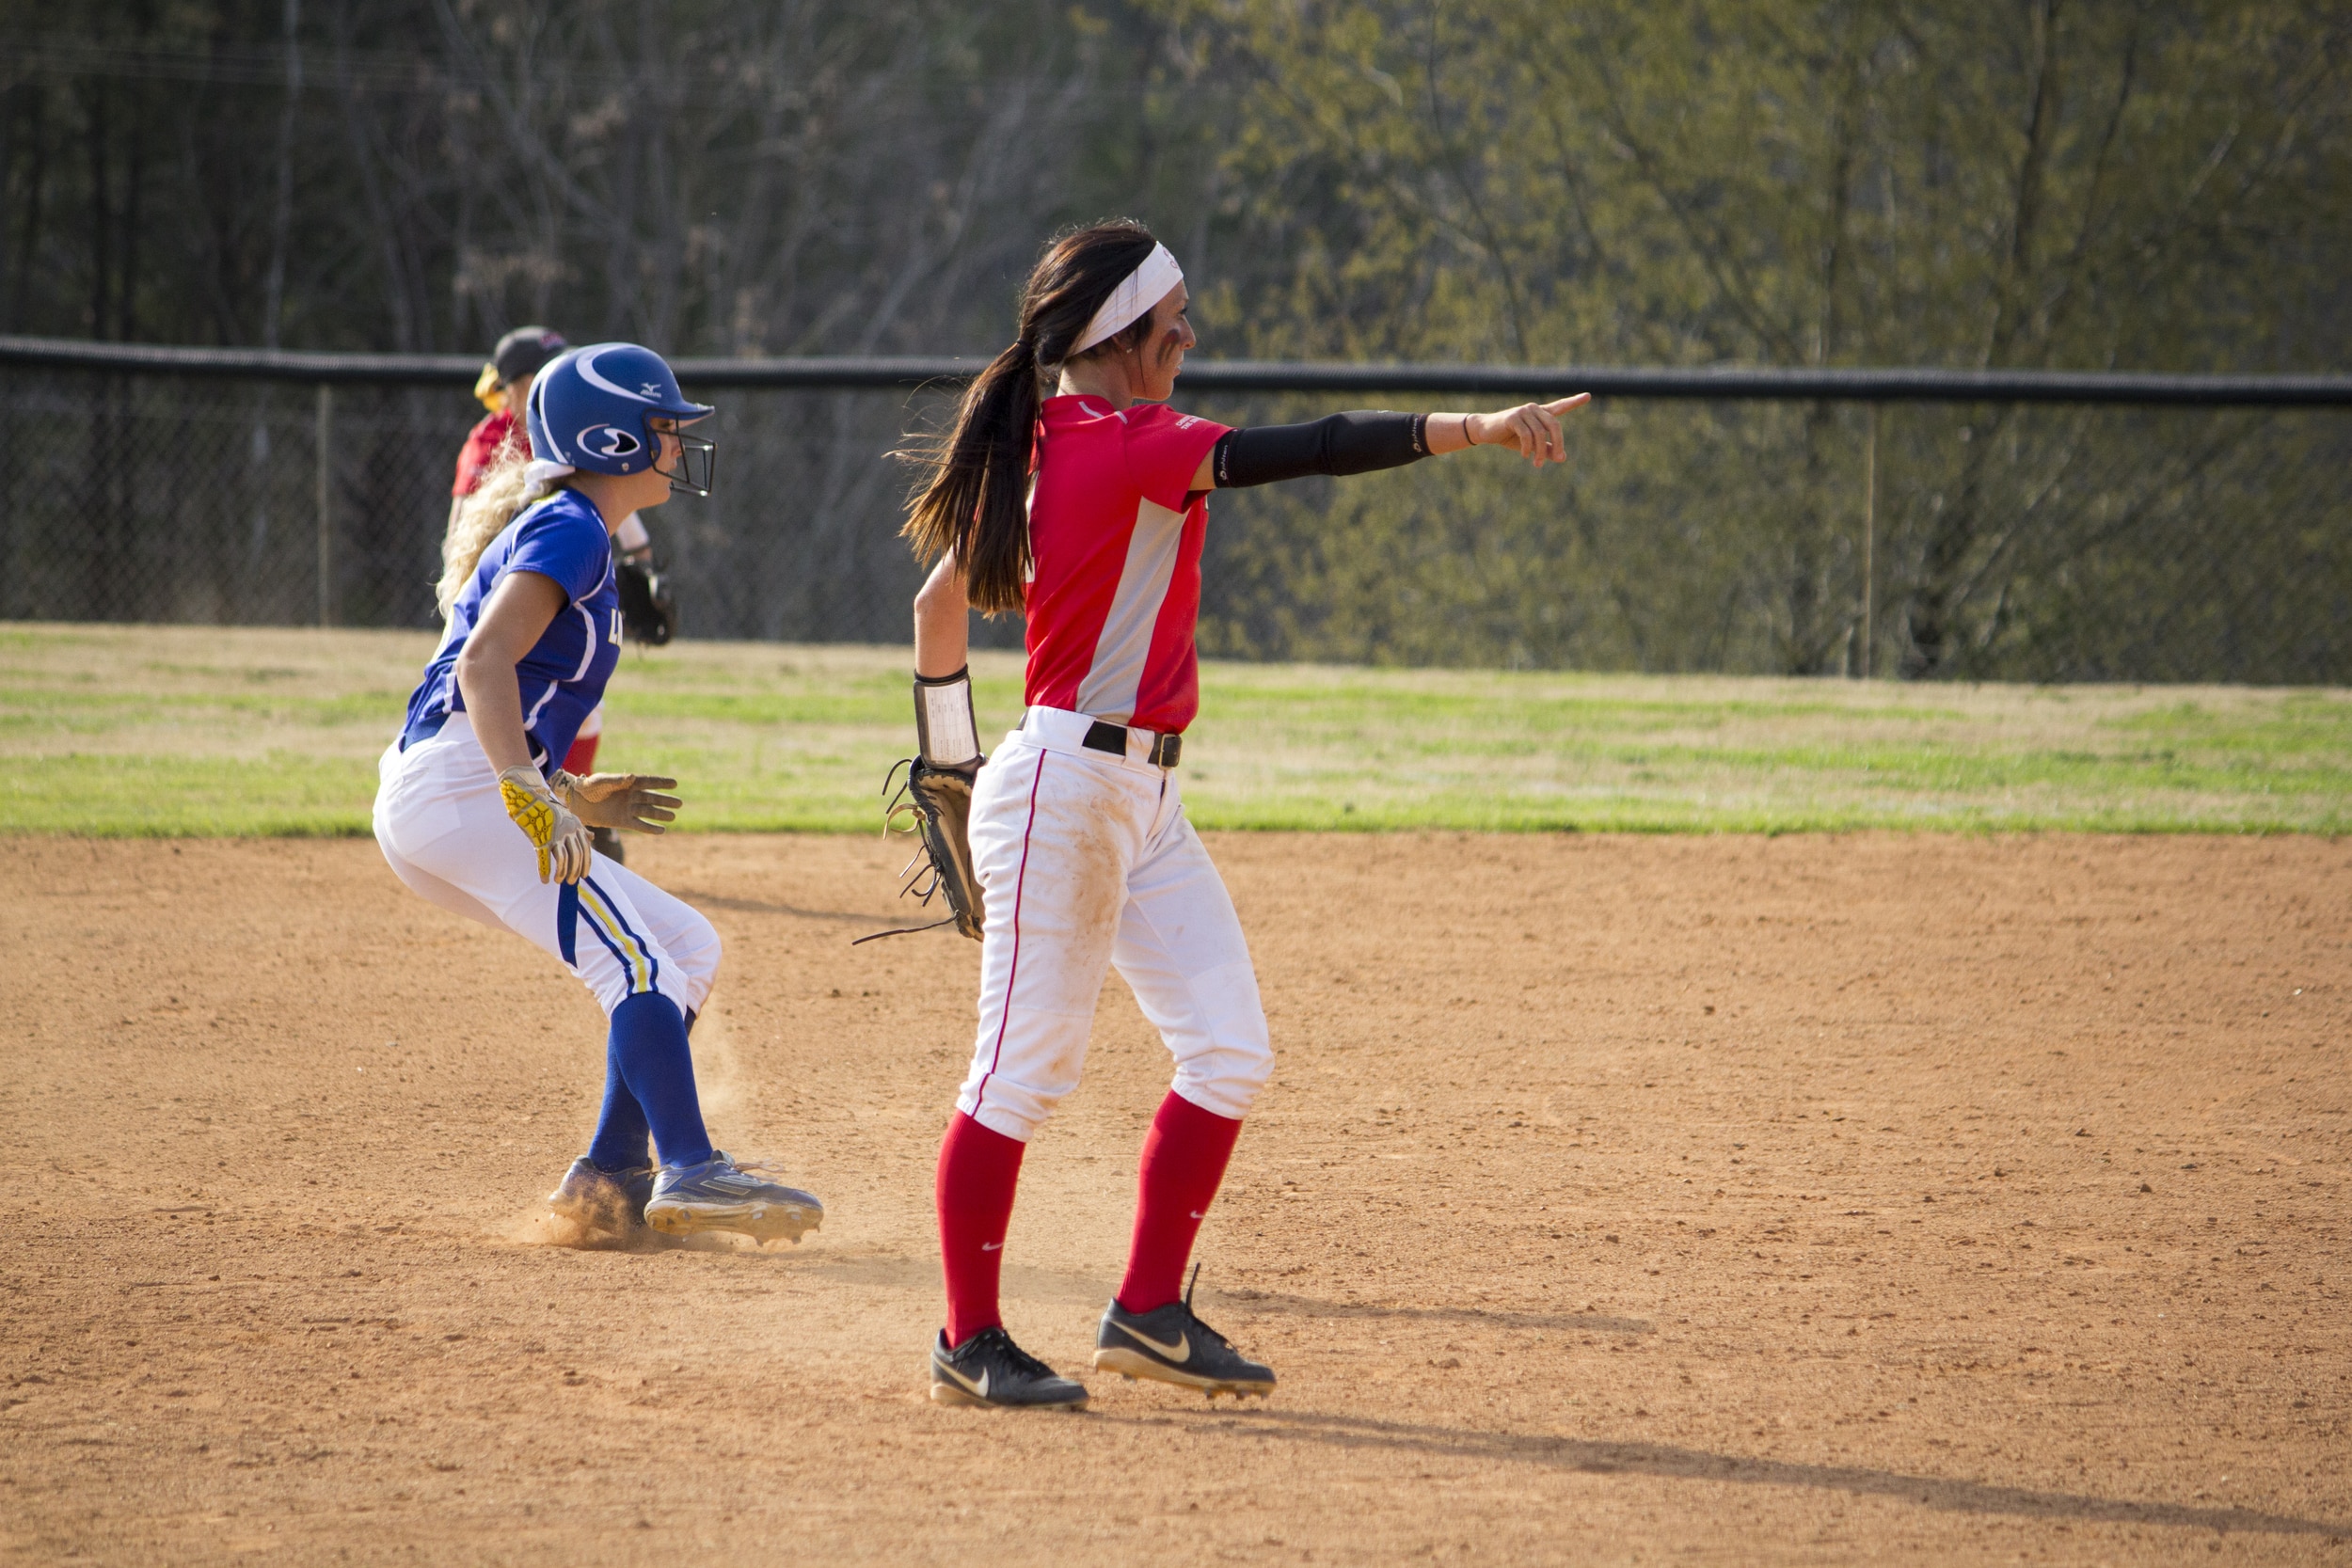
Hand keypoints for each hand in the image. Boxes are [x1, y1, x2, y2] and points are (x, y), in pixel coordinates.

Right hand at [499, 766, 593, 883]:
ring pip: (564, 860)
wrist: (530, 796)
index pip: (586, 849)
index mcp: (576, 826)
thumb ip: (581, 828)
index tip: (584, 875)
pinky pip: (545, 859)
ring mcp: (555, 835)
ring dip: (562, 873)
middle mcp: (569, 830)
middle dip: (575, 871)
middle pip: (577, 856)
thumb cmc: (549, 808)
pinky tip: (544, 880)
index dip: (586, 864)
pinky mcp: (541, 838)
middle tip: (571, 882)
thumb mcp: (569, 816)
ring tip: (558, 881)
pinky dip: (545, 871)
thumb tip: (592, 838)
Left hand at [552, 770, 681, 833]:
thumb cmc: (588, 787)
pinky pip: (639, 825)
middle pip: (652, 798)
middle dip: (665, 800)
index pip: (648, 782)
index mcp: (627, 783)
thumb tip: (632, 776)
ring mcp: (628, 809)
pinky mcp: (623, 821)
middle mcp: (631, 796)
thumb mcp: (601, 781)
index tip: (674, 783)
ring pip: (648, 812)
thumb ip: (616, 780)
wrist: (577, 802)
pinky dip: (649, 828)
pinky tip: (661, 830)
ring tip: (673, 817)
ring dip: (660, 814)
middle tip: (679, 803)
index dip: (661, 783)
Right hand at [1466, 393, 1590, 466]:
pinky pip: (1526, 435)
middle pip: (1554, 425)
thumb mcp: (1531, 446)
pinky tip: (1524, 455)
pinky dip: (1527, 448)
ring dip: (1540, 452)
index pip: (1560, 406)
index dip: (1574, 401)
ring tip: (1537, 464)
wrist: (1485, 431)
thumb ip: (1547, 450)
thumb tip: (1562, 457)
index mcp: (1540, 413)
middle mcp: (1534, 409)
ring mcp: (1523, 411)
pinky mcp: (1513, 417)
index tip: (1588, 396)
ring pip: (1540, 434)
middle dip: (1558, 443)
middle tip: (1558, 458)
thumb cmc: (1509, 437)